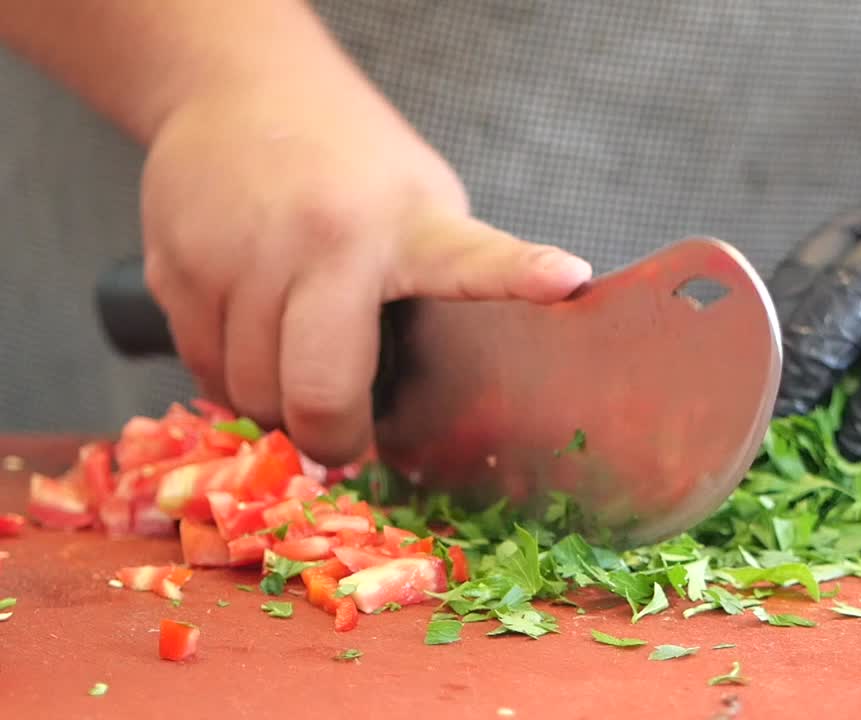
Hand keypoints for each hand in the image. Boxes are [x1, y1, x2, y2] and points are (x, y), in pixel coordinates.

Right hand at [140, 80, 590, 465]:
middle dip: (329, 439)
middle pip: (313, 395)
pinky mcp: (172, 266)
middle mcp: (318, 241)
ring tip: (294, 366)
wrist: (239, 87)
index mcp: (403, 227)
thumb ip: (431, 279)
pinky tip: (248, 337)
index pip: (469, 260)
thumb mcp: (420, 202)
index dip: (520, 273)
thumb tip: (431, 390)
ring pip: (245, 392)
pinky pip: (198, 366)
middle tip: (342, 437)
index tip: (567, 279)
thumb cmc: (350, 163)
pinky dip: (225, 375)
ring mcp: (236, 255)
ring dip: (271, 404)